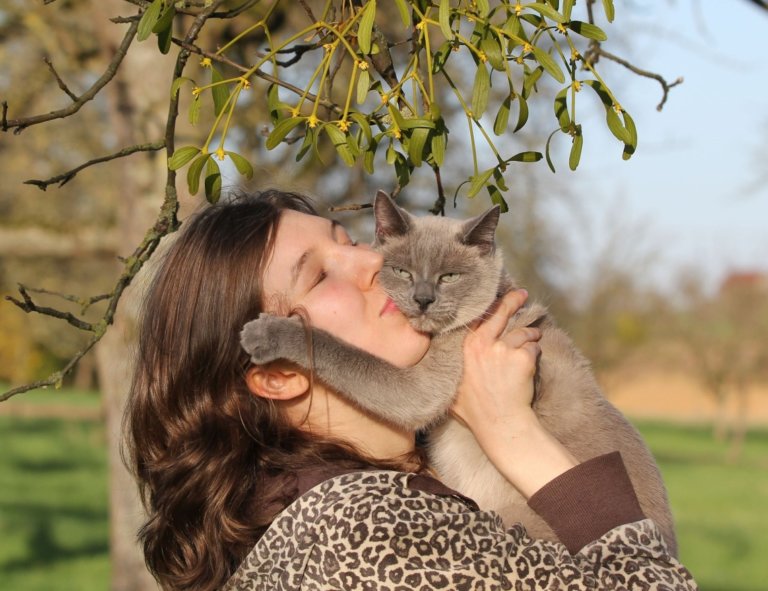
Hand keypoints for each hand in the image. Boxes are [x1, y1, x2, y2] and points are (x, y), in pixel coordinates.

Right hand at [451, 289, 541, 436]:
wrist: (499, 423)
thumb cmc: (475, 411)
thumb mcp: (451, 386)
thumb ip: (448, 369)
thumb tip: (431, 366)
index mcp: (466, 348)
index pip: (479, 319)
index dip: (490, 308)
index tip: (496, 299)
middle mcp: (483, 344)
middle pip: (501, 313)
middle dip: (513, 300)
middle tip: (522, 294)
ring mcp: (503, 349)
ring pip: (523, 333)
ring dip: (530, 337)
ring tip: (531, 345)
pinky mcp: (522, 357)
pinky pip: (534, 349)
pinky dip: (535, 355)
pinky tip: (530, 367)